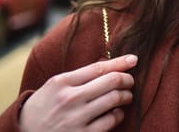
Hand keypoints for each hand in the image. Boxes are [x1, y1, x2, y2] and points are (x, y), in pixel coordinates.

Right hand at [19, 54, 137, 131]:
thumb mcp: (55, 86)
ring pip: (115, 99)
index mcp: (62, 82)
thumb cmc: (44, 106)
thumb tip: (110, 64)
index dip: (120, 62)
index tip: (134, 59)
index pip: (99, 68)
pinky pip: (111, 120)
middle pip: (112, 81)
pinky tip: (116, 112)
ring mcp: (76, 118)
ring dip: (126, 96)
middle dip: (127, 79)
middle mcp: (70, 99)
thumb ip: (80, 76)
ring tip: (126, 96)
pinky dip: (118, 114)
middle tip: (130, 81)